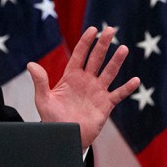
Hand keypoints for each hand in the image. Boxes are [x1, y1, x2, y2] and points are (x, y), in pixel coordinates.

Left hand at [27, 26, 139, 149]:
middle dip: (103, 45)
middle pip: (96, 59)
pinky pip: (118, 94)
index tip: (92, 29)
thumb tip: (31, 64)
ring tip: (123, 48)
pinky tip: (135, 80)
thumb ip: (40, 82)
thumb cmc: (52, 119)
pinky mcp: (105, 105)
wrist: (64, 137)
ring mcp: (97, 92)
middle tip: (110, 30)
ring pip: (109, 73)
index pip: (80, 55)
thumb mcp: (43, 99)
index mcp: (71, 77)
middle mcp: (86, 81)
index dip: (85, 42)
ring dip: (116, 61)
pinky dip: (126, 88)